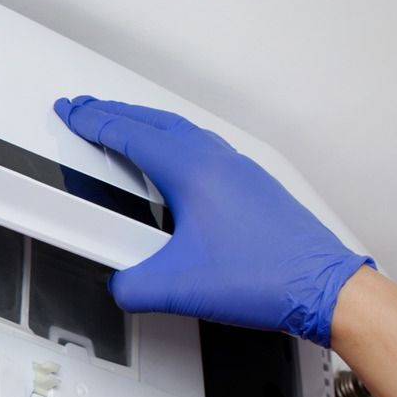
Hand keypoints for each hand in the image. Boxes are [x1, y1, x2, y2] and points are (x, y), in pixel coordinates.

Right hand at [54, 96, 372, 345]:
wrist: (324, 287)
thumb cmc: (267, 278)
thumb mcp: (181, 288)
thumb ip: (135, 287)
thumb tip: (118, 285)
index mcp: (193, 173)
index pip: (130, 136)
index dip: (94, 122)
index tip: (72, 111)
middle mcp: (217, 162)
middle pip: (154, 122)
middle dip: (114, 112)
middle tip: (87, 107)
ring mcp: (238, 170)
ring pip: (181, 130)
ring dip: (145, 122)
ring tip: (123, 124)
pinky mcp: (252, 184)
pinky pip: (202, 144)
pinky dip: (175, 138)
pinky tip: (175, 157)